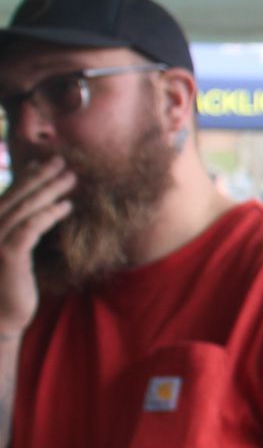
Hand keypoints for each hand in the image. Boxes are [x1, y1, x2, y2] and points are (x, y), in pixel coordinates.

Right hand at [0, 158, 73, 333]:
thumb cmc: (9, 287)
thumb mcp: (12, 254)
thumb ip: (18, 233)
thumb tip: (37, 211)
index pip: (6, 197)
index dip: (24, 178)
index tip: (41, 162)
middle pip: (15, 197)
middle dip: (39, 176)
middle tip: (61, 161)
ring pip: (25, 208)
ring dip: (50, 190)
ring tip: (71, 178)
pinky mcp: (8, 255)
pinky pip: (32, 227)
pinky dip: (50, 214)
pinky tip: (67, 206)